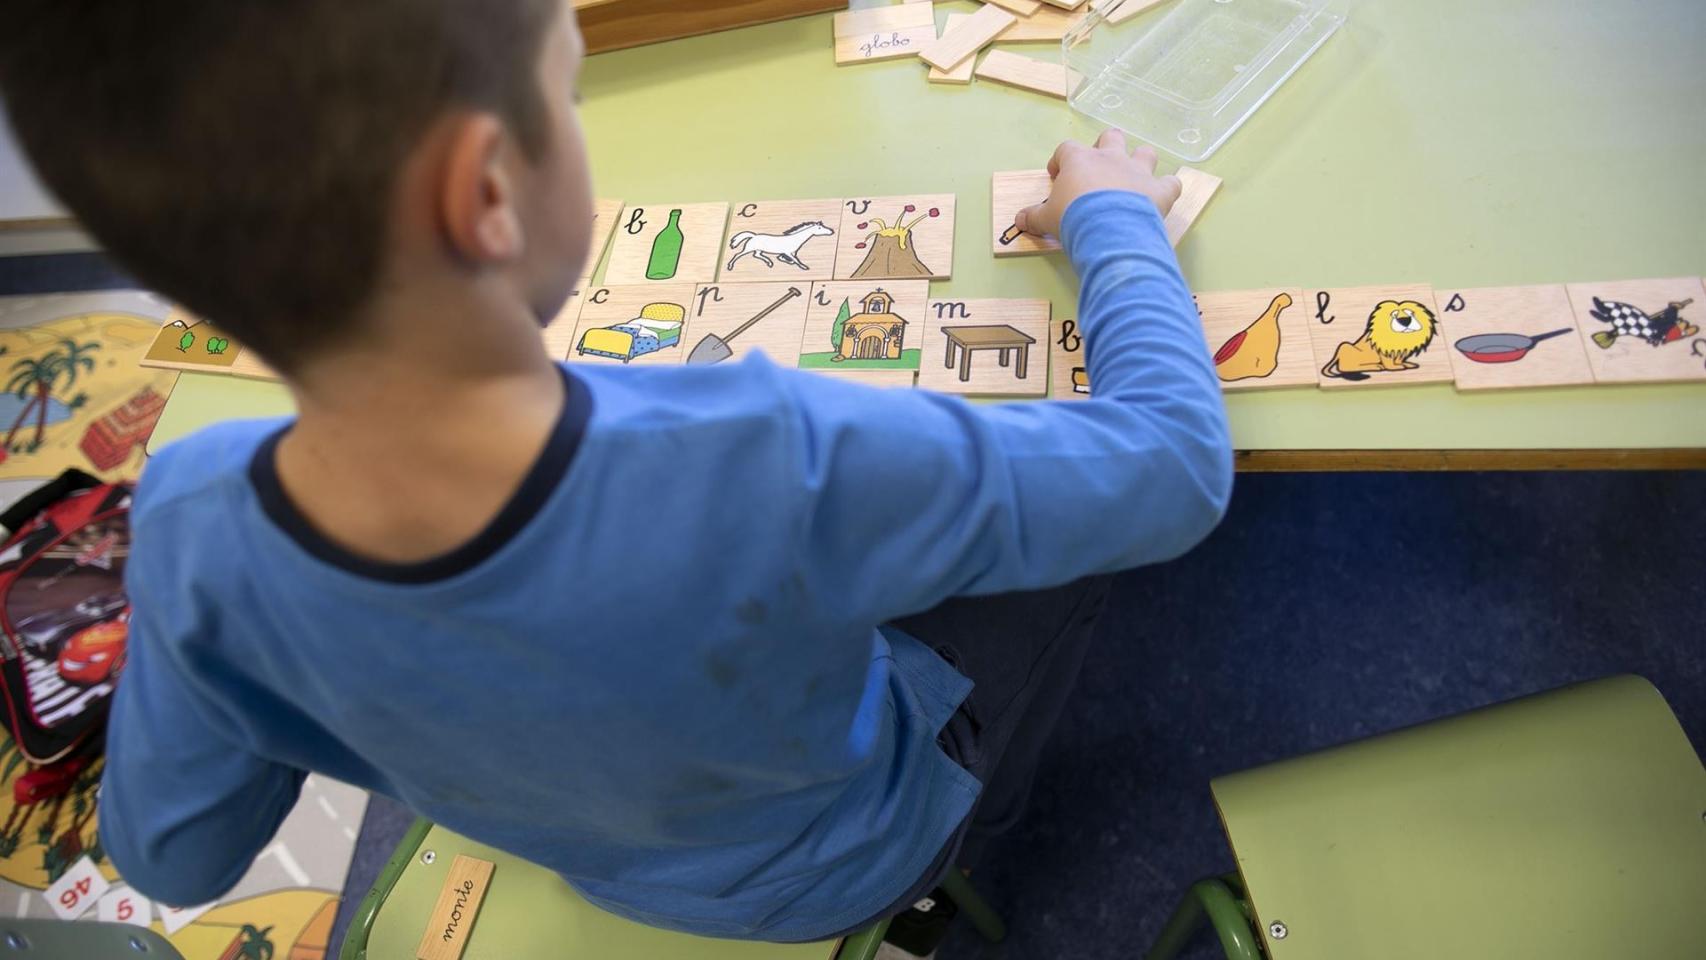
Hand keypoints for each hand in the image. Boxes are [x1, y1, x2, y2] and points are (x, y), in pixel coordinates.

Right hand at [1014, 130, 1181, 238]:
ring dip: (1141, 162)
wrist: (1108, 229)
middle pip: (1111, 137)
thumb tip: (1018, 220)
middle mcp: (1111, 159)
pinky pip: (1172, 183)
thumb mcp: (1047, 219)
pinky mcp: (1160, 190)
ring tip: (1134, 178)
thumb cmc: (1073, 218)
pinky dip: (1168, 188)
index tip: (1057, 176)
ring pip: (1145, 153)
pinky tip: (1163, 196)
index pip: (1067, 149)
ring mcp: (1138, 172)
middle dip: (1106, 148)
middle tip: (1098, 170)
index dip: (1061, 160)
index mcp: (1080, 161)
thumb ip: (1033, 217)